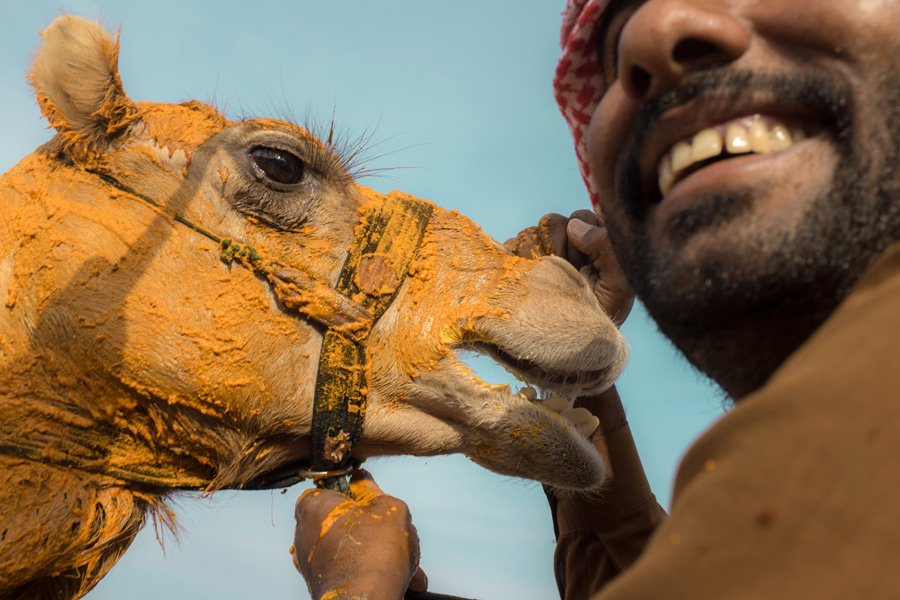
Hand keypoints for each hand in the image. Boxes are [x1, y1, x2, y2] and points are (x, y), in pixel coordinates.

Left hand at [292, 471, 426, 599]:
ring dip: (380, 553)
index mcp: (313, 506)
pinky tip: (398, 578)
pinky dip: (371, 572)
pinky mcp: (322, 585)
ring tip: (406, 564)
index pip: (331, 488)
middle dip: (377, 529)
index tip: (376, 501)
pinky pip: (351, 570)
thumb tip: (364, 480)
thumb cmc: (373, 553)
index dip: (357, 493)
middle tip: (398, 534)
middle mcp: (305, 534)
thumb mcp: (387, 507)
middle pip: (346, 520)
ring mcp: (311, 562)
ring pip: (353, 547)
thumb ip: (373, 489)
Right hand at [504, 210, 633, 325]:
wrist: (575, 343)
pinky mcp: (519, 266)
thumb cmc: (602, 315)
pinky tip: (526, 280)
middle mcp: (565, 245)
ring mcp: (540, 254)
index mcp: (592, 243)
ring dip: (535, 255)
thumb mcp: (620, 283)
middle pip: (550, 222)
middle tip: (565, 273)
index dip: (579, 237)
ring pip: (528, 234)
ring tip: (546, 281)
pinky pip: (509, 248)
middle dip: (556, 246)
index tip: (583, 264)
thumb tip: (573, 226)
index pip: (579, 218)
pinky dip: (514, 261)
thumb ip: (607, 247)